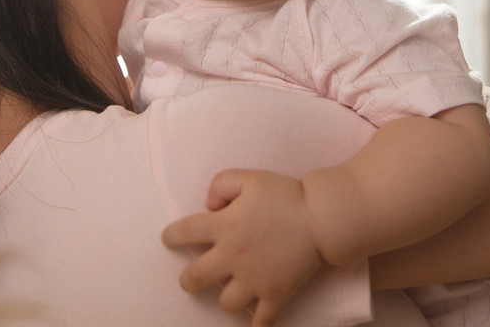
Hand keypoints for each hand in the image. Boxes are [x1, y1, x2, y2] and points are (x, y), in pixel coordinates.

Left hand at [161, 168, 324, 326]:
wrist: (320, 217)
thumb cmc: (285, 195)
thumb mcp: (249, 178)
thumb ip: (221, 184)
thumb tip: (207, 205)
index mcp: (224, 225)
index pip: (184, 233)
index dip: (172, 236)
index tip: (169, 239)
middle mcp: (233, 256)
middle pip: (194, 278)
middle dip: (188, 280)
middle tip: (191, 278)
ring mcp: (254, 279)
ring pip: (226, 303)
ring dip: (226, 297)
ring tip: (232, 290)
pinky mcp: (275, 294)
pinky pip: (261, 323)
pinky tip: (255, 324)